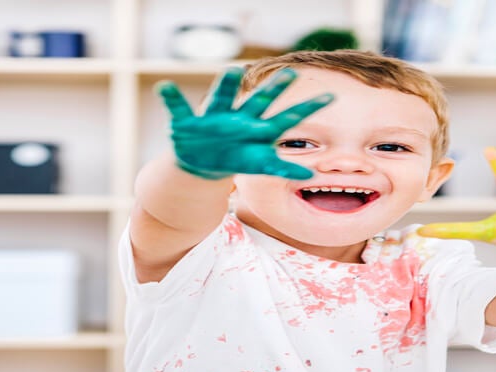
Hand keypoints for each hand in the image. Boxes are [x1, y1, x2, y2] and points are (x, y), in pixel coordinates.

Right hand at [157, 67, 333, 179]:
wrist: (204, 161)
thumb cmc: (236, 158)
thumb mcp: (259, 165)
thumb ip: (282, 167)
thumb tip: (312, 176)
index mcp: (258, 128)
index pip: (288, 118)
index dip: (308, 108)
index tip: (330, 96)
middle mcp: (239, 117)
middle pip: (259, 101)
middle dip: (274, 90)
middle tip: (291, 74)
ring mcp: (215, 117)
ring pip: (221, 99)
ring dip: (225, 86)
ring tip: (231, 71)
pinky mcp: (189, 122)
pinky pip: (179, 109)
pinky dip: (171, 98)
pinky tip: (165, 88)